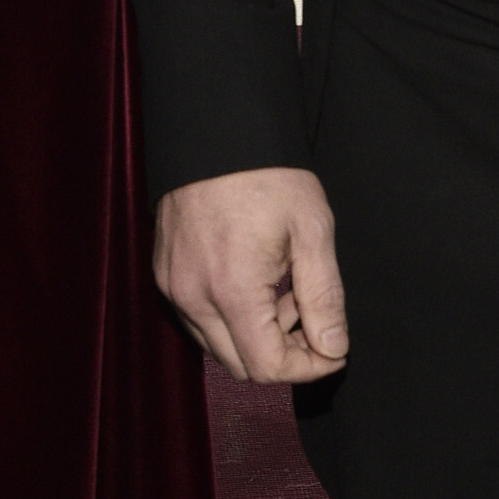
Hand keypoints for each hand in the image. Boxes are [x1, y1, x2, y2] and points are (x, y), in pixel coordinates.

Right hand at [155, 166, 347, 382]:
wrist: (218, 131)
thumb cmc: (268, 175)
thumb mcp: (311, 230)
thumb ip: (324, 297)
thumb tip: (333, 348)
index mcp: (232, 290)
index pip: (267, 368)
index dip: (308, 367)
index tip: (333, 348)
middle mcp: (192, 297)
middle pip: (240, 366)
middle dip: (283, 354)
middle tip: (310, 316)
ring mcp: (173, 286)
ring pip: (217, 346)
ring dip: (256, 336)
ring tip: (284, 291)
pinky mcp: (165, 273)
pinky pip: (198, 320)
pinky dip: (230, 317)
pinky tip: (255, 279)